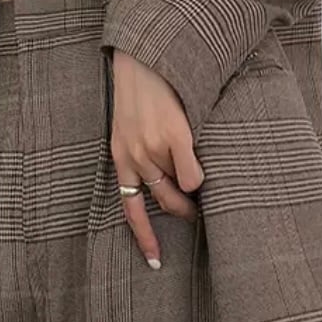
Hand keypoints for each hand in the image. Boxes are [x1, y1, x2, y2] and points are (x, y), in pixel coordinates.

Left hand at [110, 50, 203, 268]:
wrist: (144, 58)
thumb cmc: (141, 93)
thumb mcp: (129, 128)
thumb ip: (142, 155)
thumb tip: (170, 186)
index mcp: (121, 158)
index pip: (131, 209)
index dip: (145, 238)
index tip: (155, 263)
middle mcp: (135, 158)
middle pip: (165, 203)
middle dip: (184, 210)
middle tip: (197, 209)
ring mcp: (154, 149)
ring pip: (183, 187)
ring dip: (194, 184)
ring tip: (198, 168)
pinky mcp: (175, 137)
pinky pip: (194, 174)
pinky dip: (200, 173)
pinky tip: (199, 154)